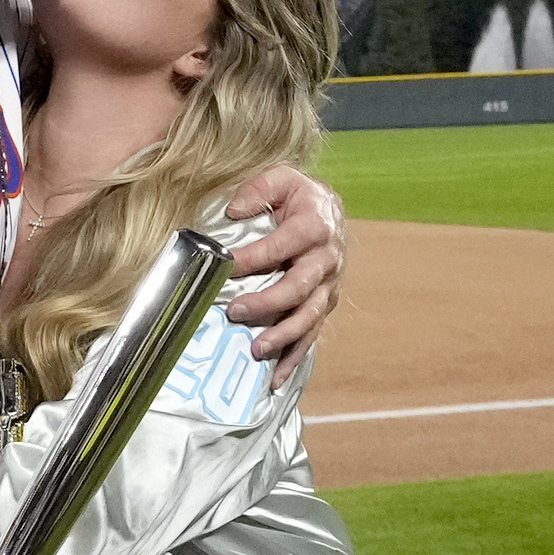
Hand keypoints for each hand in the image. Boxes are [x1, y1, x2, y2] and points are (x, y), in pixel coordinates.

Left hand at [220, 165, 347, 364]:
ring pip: (309, 316)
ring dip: (283, 336)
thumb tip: (233, 211)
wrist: (330, 208)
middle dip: (267, 303)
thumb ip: (258, 189)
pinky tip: (275, 377)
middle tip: (235, 311)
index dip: (251, 259)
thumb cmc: (299, 195)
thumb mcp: (282, 177)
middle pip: (299, 288)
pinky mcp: (325, 303)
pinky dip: (294, 357)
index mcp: (315, 226)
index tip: (223, 268)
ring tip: (257, 349)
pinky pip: (311, 333)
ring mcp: (328, 285)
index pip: (280, 247)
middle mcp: (327, 259)